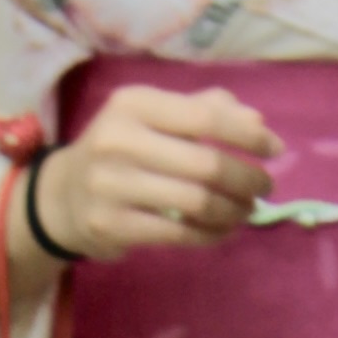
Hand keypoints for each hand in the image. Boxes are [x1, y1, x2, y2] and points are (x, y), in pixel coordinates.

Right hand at [25, 85, 282, 266]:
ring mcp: (112, 185)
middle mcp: (118, 140)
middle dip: (247, 178)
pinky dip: (213, 233)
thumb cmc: (122, 150)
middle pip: (207, 164)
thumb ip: (202, 110)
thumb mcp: (153, 117)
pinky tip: (224, 229)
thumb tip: (256, 120)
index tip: (274, 150)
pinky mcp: (112, 225)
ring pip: (198, 202)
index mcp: (134, 104)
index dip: (248, 136)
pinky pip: (181, 234)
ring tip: (246, 210)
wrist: (63, 196)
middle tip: (264, 187)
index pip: (206, 117)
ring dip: (234, 210)